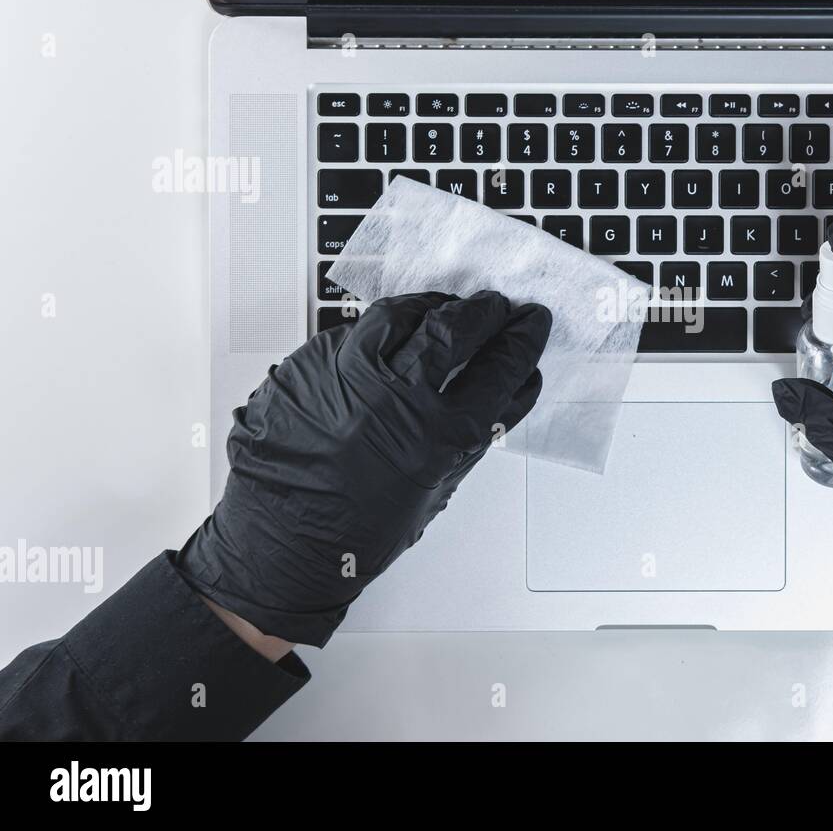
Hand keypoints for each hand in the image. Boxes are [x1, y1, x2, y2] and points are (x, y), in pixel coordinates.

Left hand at [177, 291, 550, 647]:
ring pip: (402, 313)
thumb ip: (477, 434)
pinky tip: (393, 337)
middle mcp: (394, 399)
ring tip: (444, 310)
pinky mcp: (309, 366)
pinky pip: (355, 330)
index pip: (499, 367)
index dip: (522, 339)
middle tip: (496, 308)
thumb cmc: (359, 532)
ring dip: (432, 306)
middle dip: (485, 311)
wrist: (283, 546)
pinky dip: (382, 329)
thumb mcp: (438, 489)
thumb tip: (511, 389)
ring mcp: (347, 376)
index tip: (529, 325)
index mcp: (436, 437)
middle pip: (456, 327)